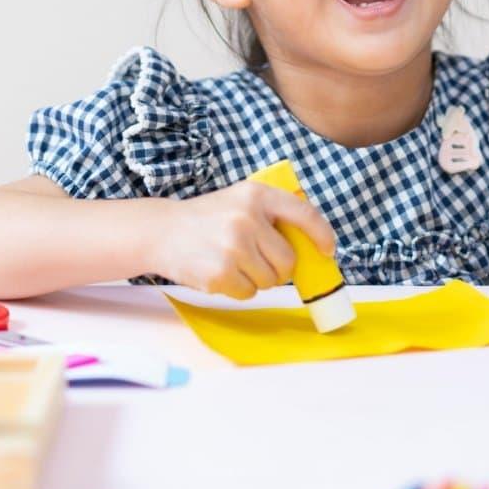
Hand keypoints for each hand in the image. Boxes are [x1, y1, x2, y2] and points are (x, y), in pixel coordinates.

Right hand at [147, 179, 336, 299]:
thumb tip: (311, 245)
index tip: (327, 250)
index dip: (322, 235)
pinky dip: (238, 289)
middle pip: (288, 260)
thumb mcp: (239, 201)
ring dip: (257, 279)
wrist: (161, 231)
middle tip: (258, 260)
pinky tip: (220, 272)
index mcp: (257, 194)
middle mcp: (247, 218)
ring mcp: (233, 247)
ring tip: (233, 263)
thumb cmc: (207, 219)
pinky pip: (248, 293)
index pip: (305, 214)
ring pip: (270, 280)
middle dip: (279, 268)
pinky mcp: (220, 273)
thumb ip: (271, 214)